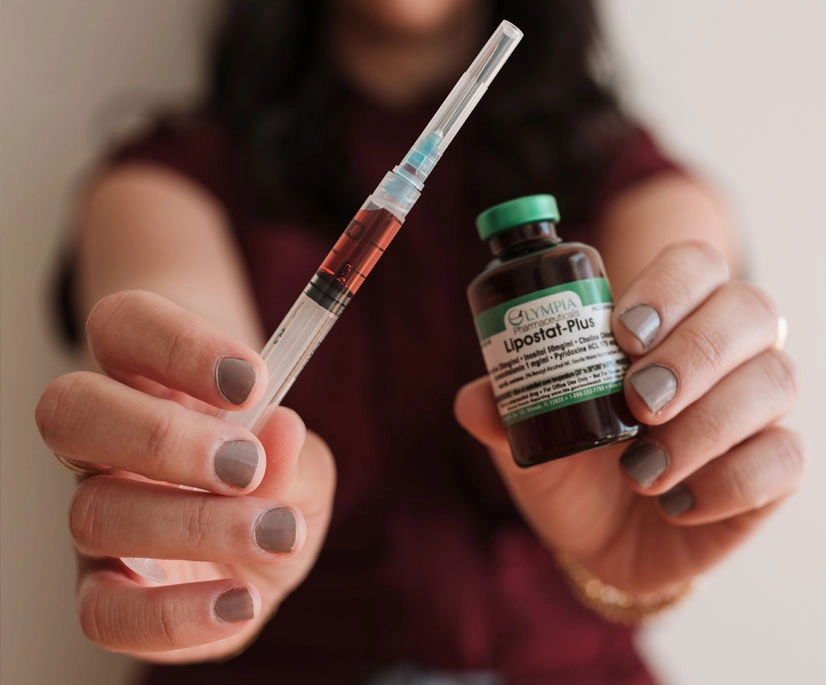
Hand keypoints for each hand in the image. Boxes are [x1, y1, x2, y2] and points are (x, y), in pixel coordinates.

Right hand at [36, 291, 335, 662]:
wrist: (265, 546)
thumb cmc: (277, 482)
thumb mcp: (303, 462)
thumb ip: (296, 452)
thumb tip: (279, 429)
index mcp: (147, 380)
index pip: (123, 327)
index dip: (177, 344)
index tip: (254, 379)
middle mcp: (106, 443)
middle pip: (72, 409)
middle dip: (163, 437)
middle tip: (246, 463)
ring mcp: (99, 516)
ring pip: (92, 511)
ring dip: (194, 523)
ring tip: (275, 531)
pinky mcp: (106, 592)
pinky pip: (103, 612)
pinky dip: (175, 613)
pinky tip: (242, 600)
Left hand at [455, 241, 805, 595]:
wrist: (599, 539)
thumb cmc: (569, 466)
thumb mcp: (528, 436)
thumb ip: (503, 410)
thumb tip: (475, 398)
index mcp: (664, 321)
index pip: (694, 265)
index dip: (670, 285)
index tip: (622, 333)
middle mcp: (723, 351)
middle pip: (749, 309)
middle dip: (693, 352)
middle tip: (637, 401)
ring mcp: (756, 407)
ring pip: (774, 380)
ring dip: (705, 425)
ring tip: (639, 471)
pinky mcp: (774, 468)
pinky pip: (783, 459)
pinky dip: (727, 482)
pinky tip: (675, 503)